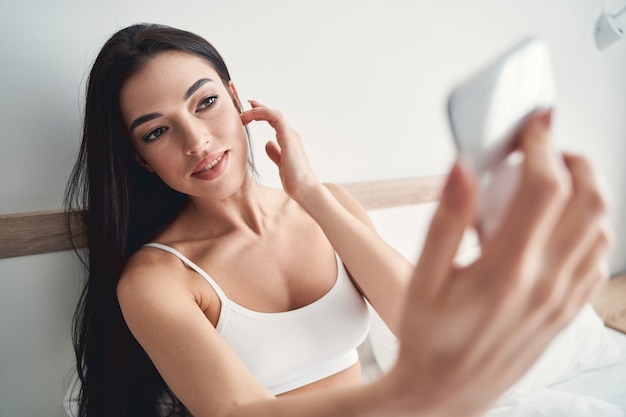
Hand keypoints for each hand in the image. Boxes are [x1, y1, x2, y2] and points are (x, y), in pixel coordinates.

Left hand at [240, 100, 320, 202]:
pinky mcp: (289, 138)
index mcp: (288, 140)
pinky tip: (253, 115)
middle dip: (258, 109)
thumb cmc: (295, 180)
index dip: (260, 114)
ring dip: (258, 111)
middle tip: (243, 109)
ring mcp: (291, 135)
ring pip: (274, 114)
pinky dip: (264, 113)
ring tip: (244, 114)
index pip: (274, 121)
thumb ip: (275, 153)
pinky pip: (277, 118)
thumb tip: (268, 143)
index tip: (247, 113)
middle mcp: (290, 135)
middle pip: (273, 114)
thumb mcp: (280, 164)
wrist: (305, 188)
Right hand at [385, 111, 611, 416]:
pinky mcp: (566, 312)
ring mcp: (561, 300)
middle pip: (588, 200)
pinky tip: (559, 223)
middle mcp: (544, 284)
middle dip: (572, 158)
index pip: (543, 189)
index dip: (540, 146)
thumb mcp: (422, 279)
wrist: (446, 393)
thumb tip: (463, 169)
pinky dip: (590, 226)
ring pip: (601, 227)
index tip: (531, 125)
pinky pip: (597, 259)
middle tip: (544, 146)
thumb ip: (446, 220)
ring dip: (585, 190)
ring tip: (551, 179)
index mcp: (505, 272)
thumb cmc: (428, 339)